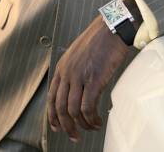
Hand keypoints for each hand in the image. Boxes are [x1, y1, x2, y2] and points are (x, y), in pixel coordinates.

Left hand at [47, 15, 129, 142]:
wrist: (112, 28)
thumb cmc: (99, 39)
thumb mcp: (77, 53)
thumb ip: (72, 69)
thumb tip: (75, 88)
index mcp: (62, 67)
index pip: (52, 97)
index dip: (53, 116)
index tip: (57, 127)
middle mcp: (68, 72)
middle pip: (60, 108)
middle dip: (66, 126)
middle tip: (75, 136)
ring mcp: (80, 76)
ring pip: (73, 111)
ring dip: (82, 125)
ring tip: (91, 128)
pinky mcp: (94, 80)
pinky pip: (88, 107)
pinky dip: (92, 119)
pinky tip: (98, 121)